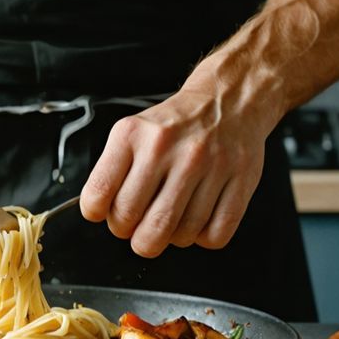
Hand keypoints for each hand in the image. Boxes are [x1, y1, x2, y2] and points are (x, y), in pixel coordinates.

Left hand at [79, 54, 281, 257]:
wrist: (227, 100)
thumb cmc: (175, 126)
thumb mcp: (131, 133)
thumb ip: (112, 173)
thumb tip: (103, 216)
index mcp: (133, 135)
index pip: (99, 194)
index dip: (98, 214)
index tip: (106, 214)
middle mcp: (168, 147)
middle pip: (135, 222)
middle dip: (133, 236)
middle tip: (139, 227)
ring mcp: (207, 164)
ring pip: (177, 235)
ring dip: (170, 238)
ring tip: (172, 220)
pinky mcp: (241, 179)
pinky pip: (215, 236)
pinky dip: (203, 239)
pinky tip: (198, 221)